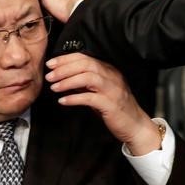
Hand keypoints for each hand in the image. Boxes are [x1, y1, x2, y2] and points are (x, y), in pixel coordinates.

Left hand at [45, 53, 160, 154]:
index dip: (66, 59)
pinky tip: (63, 101)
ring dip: (68, 81)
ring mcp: (112, 90)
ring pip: (88, 77)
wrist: (135, 126)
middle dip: (64, 68)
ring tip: (54, 87)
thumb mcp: (99, 91)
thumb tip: (64, 76)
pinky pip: (90, 98)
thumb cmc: (115, 109)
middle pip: (86, 64)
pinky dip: (74, 98)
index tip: (51, 63)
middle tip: (49, 75)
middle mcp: (111, 77)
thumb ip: (85, 83)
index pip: (85, 58)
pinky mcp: (110, 105)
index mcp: (108, 71)